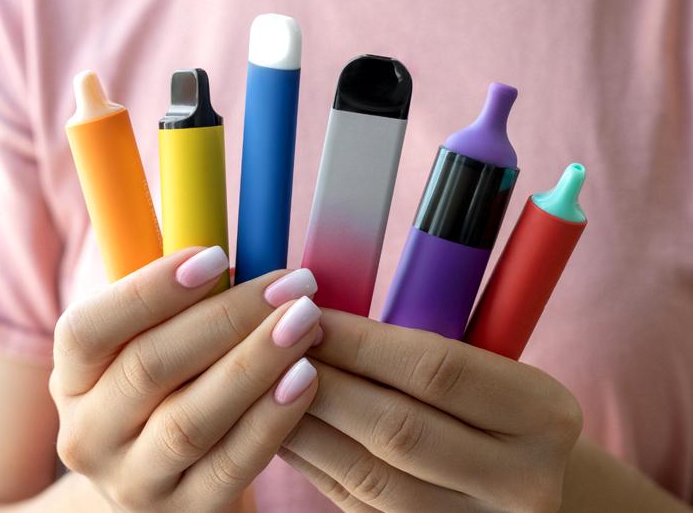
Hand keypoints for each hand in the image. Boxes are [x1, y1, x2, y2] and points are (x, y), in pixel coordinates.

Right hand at [50, 247, 322, 511]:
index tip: (218, 254)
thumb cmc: (165, 391)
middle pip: (149, 369)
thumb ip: (172, 302)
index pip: (88, 330)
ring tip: (306, 323)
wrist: (162, 485)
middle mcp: (87, 434)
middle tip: (290, 284)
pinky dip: (272, 418)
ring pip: (190, 420)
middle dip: (227, 318)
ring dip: (255, 364)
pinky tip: (306, 378)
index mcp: (71, 377)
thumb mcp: (147, 345)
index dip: (150, 290)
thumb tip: (226, 245)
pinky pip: (232, 465)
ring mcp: (131, 482)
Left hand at [279, 309, 582, 512]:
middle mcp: (522, 481)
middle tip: (270, 346)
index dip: (361, 342)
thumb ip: (422, 349)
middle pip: (397, 429)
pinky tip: (280, 430)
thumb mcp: (491, 372)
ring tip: (263, 386)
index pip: (437, 370)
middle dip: (323, 382)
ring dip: (304, 425)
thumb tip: (317, 317)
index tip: (308, 313)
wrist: (536, 491)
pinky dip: (311, 462)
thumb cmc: (496, 413)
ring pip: (367, 475)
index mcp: (544, 414)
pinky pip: (355, 502)